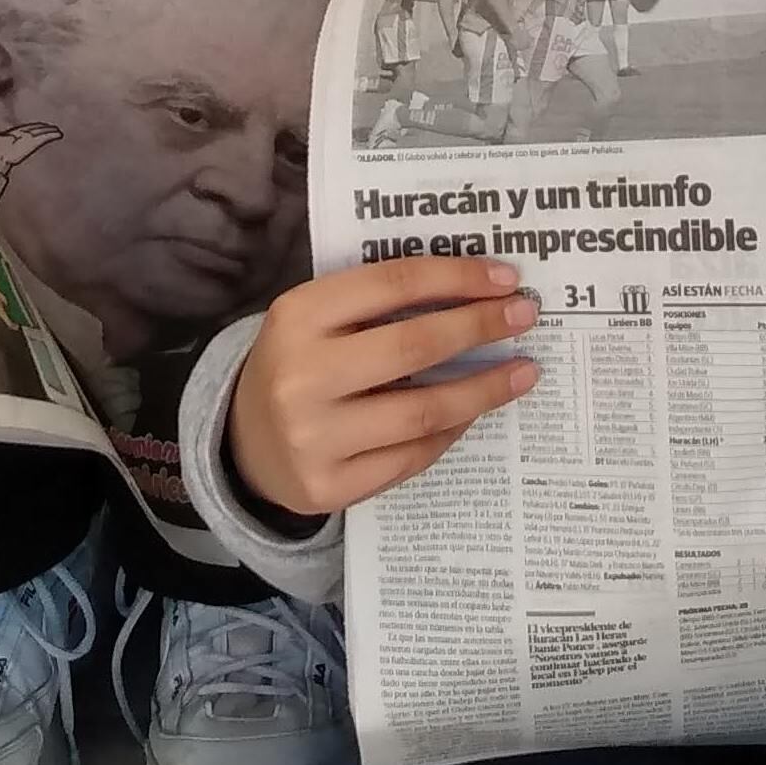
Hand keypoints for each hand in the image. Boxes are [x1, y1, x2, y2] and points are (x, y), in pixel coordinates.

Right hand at [229, 256, 538, 517]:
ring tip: (522, 371)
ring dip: (483, 388)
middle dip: (479, 327)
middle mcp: (301, 375)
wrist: (241, 442)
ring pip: (422, 411)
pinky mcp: (328, 487)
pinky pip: (411, 456)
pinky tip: (475, 411)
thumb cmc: (297, 363)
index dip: (455, 277)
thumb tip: (474, 289)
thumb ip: (375, 301)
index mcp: (297, 315)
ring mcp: (313, 438)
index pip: (391, 284)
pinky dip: (451, 431)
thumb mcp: (315, 318)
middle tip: (525, 316)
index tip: (505, 277)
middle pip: (413, 346)